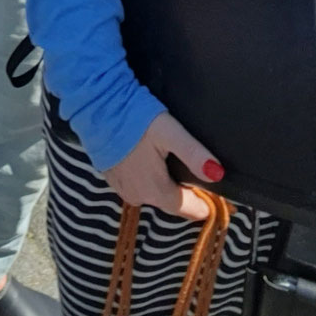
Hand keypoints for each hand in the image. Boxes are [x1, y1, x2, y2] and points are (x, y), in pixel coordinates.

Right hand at [103, 112, 224, 220]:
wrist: (96, 105)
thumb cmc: (135, 118)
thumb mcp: (169, 132)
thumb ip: (193, 154)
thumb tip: (218, 174)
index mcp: (156, 190)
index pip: (188, 210)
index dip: (205, 205)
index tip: (220, 198)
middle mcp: (139, 197)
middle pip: (171, 203)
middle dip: (186, 195)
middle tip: (199, 177)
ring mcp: (122, 188)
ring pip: (153, 194)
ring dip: (166, 186)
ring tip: (176, 167)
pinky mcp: (111, 177)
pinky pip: (138, 186)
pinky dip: (148, 179)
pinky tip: (151, 161)